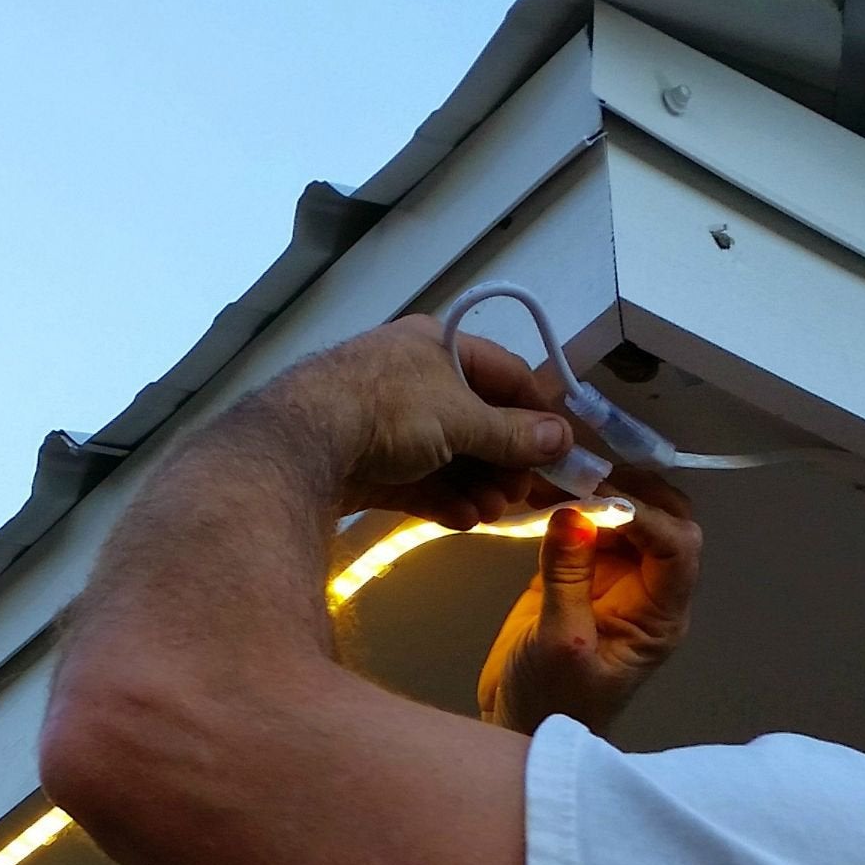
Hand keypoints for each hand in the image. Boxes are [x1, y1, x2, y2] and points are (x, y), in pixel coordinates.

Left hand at [255, 316, 578, 529]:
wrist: (302, 442)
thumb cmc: (390, 409)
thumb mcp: (461, 419)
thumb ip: (514, 434)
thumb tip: (562, 439)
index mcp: (439, 345)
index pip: (506, 375)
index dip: (537, 413)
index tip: (559, 452)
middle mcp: (415, 378)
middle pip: (478, 421)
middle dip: (504, 462)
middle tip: (521, 496)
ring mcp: (390, 422)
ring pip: (449, 456)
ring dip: (478, 486)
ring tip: (491, 513)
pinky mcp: (370, 462)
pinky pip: (419, 480)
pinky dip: (444, 498)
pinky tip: (463, 519)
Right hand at [478, 475, 699, 732]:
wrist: (520, 731)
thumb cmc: (551, 706)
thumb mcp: (559, 644)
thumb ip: (568, 576)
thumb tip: (574, 513)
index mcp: (660, 615)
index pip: (677, 548)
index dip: (648, 516)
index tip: (602, 498)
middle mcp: (647, 590)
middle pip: (665, 520)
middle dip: (632, 491)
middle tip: (583, 476)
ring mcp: (615, 578)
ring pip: (627, 516)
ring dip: (598, 491)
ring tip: (556, 477)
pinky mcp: (580, 573)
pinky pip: (586, 526)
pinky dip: (569, 504)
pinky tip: (540, 492)